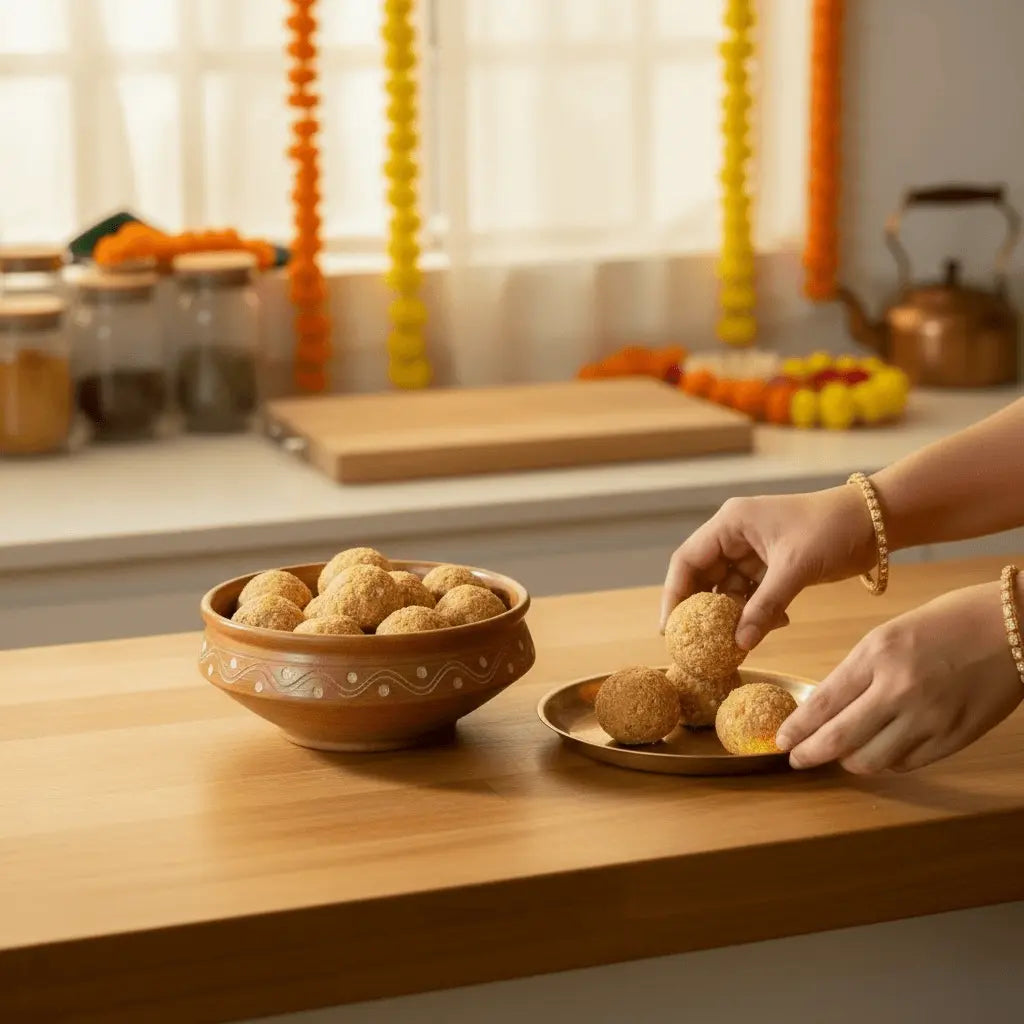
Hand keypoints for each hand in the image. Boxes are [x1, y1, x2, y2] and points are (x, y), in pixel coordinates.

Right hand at [661, 486, 877, 649]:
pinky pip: (752, 594)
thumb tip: (738, 644)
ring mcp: (753, 550)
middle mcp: (735, 535)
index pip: (687, 560)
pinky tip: (775, 624)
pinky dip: (758, 611)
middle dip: (702, 610)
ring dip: (733, 615)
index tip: (670, 629)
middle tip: (698, 643)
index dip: (674, 595)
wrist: (877, 521)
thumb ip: (764, 607)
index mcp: (730, 523)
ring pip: (728, 589)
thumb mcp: (794, 569)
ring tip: (736, 642)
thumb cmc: (832, 530)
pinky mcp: (772, 565)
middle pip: (703, 576)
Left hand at [777, 582, 1023, 772]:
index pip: (823, 703)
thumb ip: (860, 671)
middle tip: (796, 759)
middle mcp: (899, 689)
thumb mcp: (890, 634)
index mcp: (877, 654)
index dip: (797, 728)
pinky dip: (887, 762)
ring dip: (848, 762)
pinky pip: (907, 763)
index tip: (781, 740)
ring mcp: (929, 718)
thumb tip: (830, 707)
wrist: (1017, 626)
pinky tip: (880, 752)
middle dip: (809, 754)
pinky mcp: (955, 738)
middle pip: (839, 739)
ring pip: (871, 760)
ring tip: (840, 755)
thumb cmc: (950, 621)